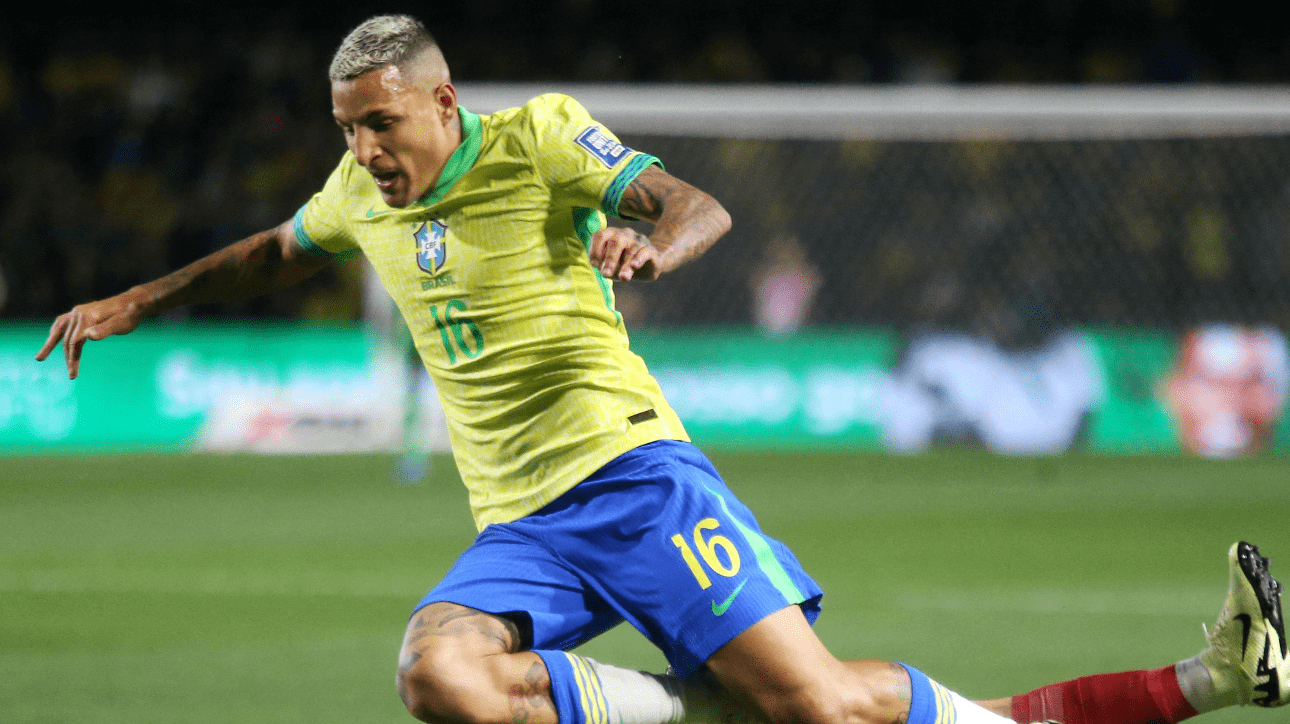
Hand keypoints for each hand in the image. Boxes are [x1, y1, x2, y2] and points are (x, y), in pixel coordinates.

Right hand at [35, 291, 149, 378]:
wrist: (133, 302)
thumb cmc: (129, 315)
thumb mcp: (122, 324)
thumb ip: (106, 329)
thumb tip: (89, 336)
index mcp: (87, 317)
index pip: (75, 342)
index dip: (73, 359)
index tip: (73, 374)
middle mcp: (78, 313)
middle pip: (68, 339)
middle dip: (68, 358)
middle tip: (71, 375)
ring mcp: (77, 312)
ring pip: (59, 330)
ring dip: (51, 344)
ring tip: (40, 357)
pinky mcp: (79, 312)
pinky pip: (62, 323)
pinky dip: (55, 332)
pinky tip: (52, 338)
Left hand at [588, 227, 661, 281]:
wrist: (650, 264)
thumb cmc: (624, 263)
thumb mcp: (611, 265)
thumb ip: (604, 265)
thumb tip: (602, 269)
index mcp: (611, 234)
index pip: (600, 236)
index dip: (595, 250)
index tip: (594, 265)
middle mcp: (625, 234)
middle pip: (615, 242)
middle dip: (610, 259)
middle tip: (606, 274)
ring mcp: (639, 241)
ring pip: (631, 251)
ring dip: (625, 266)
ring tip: (622, 277)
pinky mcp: (651, 250)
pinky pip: (645, 252)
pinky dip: (639, 258)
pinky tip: (635, 266)